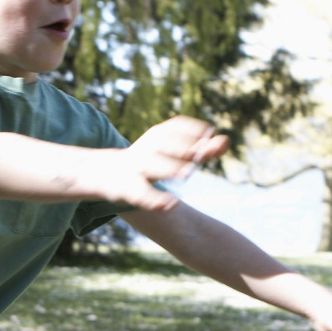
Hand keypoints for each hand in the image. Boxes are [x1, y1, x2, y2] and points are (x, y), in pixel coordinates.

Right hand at [99, 116, 229, 211]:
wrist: (105, 173)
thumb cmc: (151, 160)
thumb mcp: (175, 151)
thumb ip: (202, 148)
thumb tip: (226, 141)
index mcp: (157, 135)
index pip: (175, 126)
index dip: (193, 129)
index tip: (209, 133)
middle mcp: (145, 148)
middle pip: (165, 145)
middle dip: (184, 148)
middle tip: (202, 155)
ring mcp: (136, 168)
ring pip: (152, 166)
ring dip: (169, 168)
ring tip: (187, 173)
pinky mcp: (128, 189)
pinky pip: (142, 194)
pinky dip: (156, 200)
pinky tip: (171, 204)